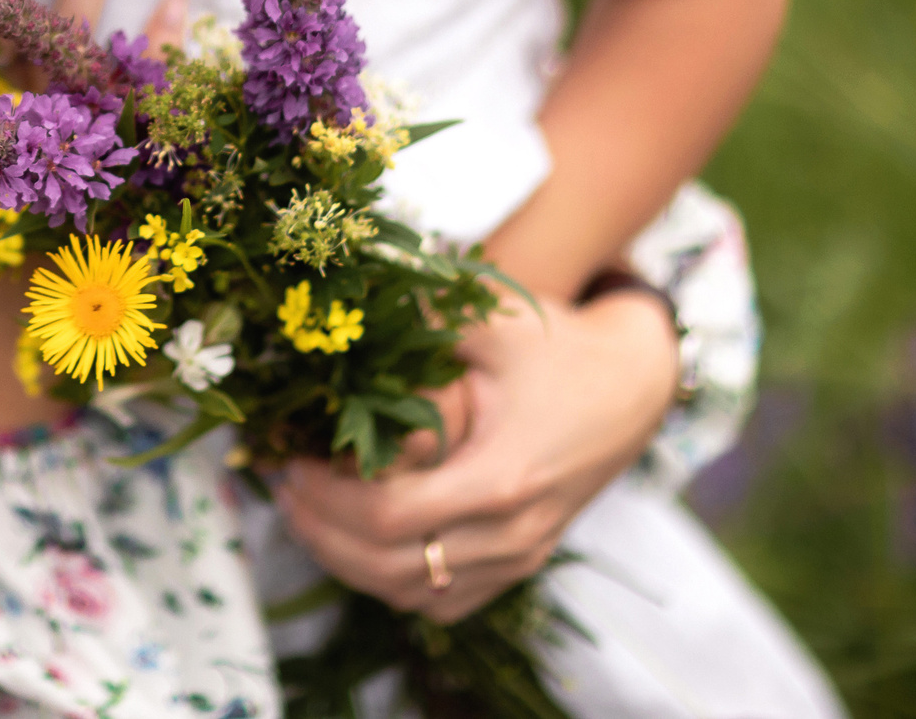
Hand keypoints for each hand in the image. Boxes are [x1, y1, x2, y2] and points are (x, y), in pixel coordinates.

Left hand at [276, 288, 678, 619]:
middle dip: (322, 532)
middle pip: (390, 567)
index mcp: (501, 478)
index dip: (325, 498)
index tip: (292, 461)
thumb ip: (416, 319)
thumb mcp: (490, 319)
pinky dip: (392, 581)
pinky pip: (444, 600)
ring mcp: (519, 556)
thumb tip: (333, 317)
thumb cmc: (558, 346)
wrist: (632, 384)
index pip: (387, 518)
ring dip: (349, 562)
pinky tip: (356, 541)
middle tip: (283, 489)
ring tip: (307, 514)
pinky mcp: (520, 563)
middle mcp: (511, 533)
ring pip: (414, 592)